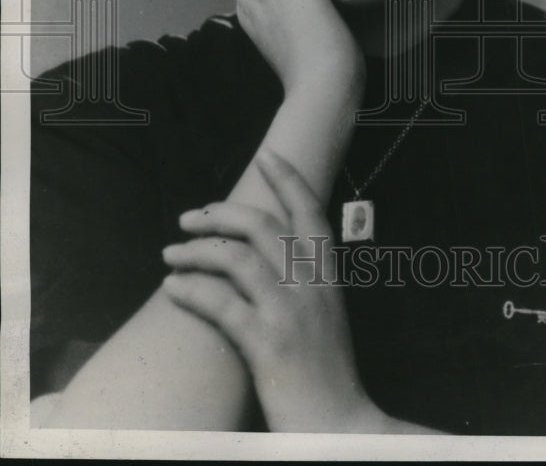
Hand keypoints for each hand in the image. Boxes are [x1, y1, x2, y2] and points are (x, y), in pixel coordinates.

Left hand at [162, 150, 381, 432]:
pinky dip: (191, 290)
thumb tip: (265, 255)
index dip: (289, 179)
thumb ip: (303, 282)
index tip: (268, 155)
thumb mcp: (325, 316)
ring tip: (170, 254)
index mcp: (328, 277)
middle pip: (263, 226)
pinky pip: (220, 303)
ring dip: (196, 250)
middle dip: (220, 213)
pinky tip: (173, 288)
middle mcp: (312, 286)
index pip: (310, 212)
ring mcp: (290, 313)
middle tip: (189, 217)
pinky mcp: (267, 344)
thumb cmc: (327, 373)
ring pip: (236, 258)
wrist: (340, 426)